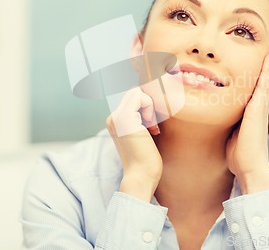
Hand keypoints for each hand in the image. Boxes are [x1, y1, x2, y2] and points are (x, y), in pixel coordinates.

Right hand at [106, 87, 161, 201]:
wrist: (141, 176)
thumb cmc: (146, 160)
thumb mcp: (144, 135)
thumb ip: (143, 120)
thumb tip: (155, 104)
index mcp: (115, 122)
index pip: (132, 98)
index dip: (146, 105)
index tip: (152, 126)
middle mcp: (113, 118)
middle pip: (134, 92)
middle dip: (148, 104)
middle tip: (152, 126)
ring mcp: (116, 117)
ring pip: (136, 92)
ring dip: (149, 106)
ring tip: (151, 128)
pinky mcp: (124, 117)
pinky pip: (140, 96)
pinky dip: (150, 107)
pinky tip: (150, 127)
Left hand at [226, 36, 268, 193]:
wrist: (250, 167)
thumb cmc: (240, 154)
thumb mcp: (234, 132)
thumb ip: (233, 121)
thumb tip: (226, 118)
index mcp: (255, 109)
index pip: (261, 83)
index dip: (266, 68)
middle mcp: (260, 104)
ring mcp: (261, 105)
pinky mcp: (258, 108)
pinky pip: (265, 84)